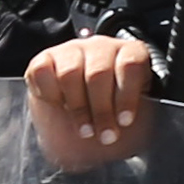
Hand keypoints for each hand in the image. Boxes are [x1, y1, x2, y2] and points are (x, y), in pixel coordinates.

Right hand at [24, 33, 156, 171]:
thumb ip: (135, 117)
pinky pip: (43, 73)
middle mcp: (101, 46)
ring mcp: (71, 50)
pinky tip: (60, 105)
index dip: (127, 96)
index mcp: (130, 53)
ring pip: (70, 73)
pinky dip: (50, 94)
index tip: (124, 122)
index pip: (130, 66)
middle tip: (104, 136)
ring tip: (84, 129)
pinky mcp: (44, 58)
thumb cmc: (113, 111)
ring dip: (77, 108)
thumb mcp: (132, 112)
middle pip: (98, 73)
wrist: (81, 107)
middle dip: (101, 110)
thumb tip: (139, 137)